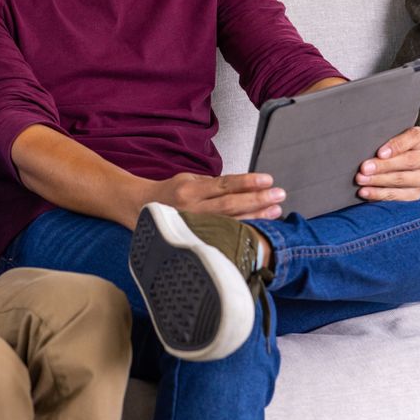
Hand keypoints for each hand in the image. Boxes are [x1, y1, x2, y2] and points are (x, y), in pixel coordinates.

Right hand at [140, 171, 285, 222]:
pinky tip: (258, 229)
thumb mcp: (187, 179)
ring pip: (229, 222)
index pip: (224, 185)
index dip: (247, 182)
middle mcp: (191, 209)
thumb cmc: (168, 192)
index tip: (267, 180)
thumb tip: (244, 186)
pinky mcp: (195, 240)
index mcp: (189, 190)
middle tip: (279, 195)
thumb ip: (212, 184)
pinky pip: (222, 236)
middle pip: (230, 205)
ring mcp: (193, 227)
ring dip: (256, 216)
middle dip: (258, 200)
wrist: (140, 210)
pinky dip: (241, 231)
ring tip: (276, 210)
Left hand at [356, 126, 419, 200]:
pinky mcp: (416, 193)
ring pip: (402, 181)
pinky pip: (399, 197)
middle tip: (364, 169)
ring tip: (362, 182)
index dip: (395, 147)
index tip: (380, 153)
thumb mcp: (401, 136)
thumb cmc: (404, 145)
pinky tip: (367, 193)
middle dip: (383, 166)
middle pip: (407, 162)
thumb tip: (375, 151)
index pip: (412, 139)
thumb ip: (391, 140)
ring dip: (379, 183)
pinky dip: (381, 195)